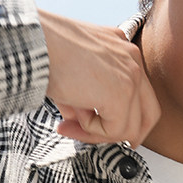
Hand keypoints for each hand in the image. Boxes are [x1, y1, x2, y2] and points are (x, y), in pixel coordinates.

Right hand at [39, 10, 160, 148]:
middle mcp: (132, 59)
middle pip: (149, 113)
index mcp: (122, 49)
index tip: (92, 123)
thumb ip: (86, 98)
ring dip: (97, 132)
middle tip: (102, 139)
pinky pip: (115, 130)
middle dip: (125, 134)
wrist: (34, 43)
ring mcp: (132, 76)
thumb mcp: (73, 73)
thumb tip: (82, 121)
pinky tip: (73, 112)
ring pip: (130, 127)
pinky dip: (90, 129)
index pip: (136, 93)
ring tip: (69, 121)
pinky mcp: (122, 93)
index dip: (118, 116)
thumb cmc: (44, 51)